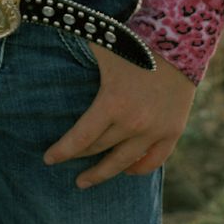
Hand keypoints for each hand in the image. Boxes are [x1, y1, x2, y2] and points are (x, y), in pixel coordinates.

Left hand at [42, 47, 195, 187]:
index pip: (80, 139)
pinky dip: (138, 168)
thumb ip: (75, 58)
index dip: (62, 151)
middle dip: (79, 159)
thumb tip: (46, 43)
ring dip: (104, 173)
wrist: (177, 43)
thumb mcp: (99, 49)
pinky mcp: (172, 132)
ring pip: (124, 163)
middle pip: (99, 150)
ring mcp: (155, 130)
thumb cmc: (132, 42)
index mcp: (112, 103)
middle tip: (65, 166)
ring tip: (87, 181)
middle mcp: (134, 123)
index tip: (48, 159)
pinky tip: (126, 170)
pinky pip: (154, 160)